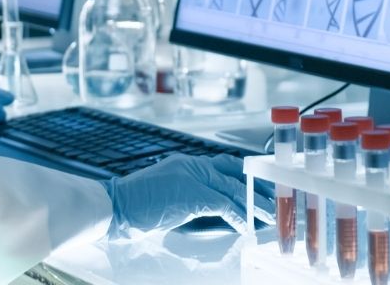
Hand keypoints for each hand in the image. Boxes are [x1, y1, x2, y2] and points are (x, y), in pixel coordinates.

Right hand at [101, 154, 273, 237]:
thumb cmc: (135, 206)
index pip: (225, 164)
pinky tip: (247, 227)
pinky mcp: (193, 194)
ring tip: (270, 216)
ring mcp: (192, 176)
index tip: (261, 185)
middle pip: (236, 172)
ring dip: (256, 204)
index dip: (245, 176)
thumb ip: (190, 195)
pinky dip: (239, 216)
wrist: (114, 207)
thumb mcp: (167, 193)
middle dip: (258, 186)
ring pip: (235, 189)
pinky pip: (225, 205)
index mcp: (186, 162)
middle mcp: (192, 164)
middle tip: (275, 197)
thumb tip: (214, 209)